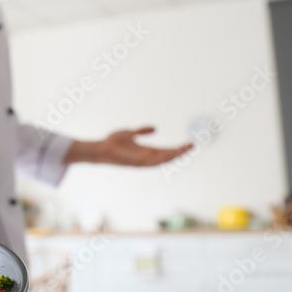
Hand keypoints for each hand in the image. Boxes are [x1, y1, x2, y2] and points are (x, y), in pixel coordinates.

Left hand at [64, 126, 192, 166]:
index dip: (179, 149)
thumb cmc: (113, 142)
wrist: (100, 148)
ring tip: (182, 150)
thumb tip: (155, 128)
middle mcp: (145, 158)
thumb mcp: (130, 133)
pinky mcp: (132, 162)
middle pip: (167, 157)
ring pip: (159, 161)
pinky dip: (155, 158)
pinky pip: (146, 161)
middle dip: (179, 152)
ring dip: (171, 156)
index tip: (190, 144)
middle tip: (192, 146)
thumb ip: (142, 131)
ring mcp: (139, 161)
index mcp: (147, 151)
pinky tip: (164, 154)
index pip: (167, 151)